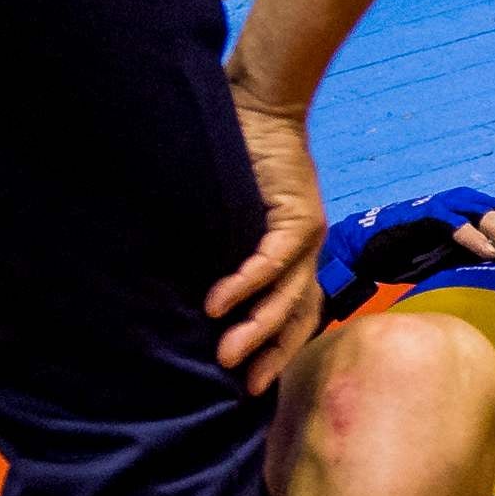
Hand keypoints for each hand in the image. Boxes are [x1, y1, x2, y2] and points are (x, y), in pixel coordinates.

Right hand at [209, 90, 328, 395]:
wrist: (261, 105)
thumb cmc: (241, 159)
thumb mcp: (233, 217)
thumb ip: (223, 250)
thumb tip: (186, 291)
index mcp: (296, 257)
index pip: (295, 317)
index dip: (277, 352)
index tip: (252, 388)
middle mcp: (308, 253)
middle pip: (297, 317)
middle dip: (271, 355)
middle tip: (245, 390)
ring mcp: (307, 235)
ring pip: (286, 295)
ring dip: (254, 326)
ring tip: (224, 354)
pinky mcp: (297, 213)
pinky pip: (272, 259)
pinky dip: (245, 283)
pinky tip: (218, 304)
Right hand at [314, 186, 494, 317]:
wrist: (373, 250)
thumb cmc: (419, 257)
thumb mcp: (462, 262)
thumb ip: (489, 264)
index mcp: (482, 212)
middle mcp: (470, 203)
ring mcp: (450, 206)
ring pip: (492, 216)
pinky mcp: (429, 213)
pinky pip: (456, 223)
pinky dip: (474, 237)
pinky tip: (488, 255)